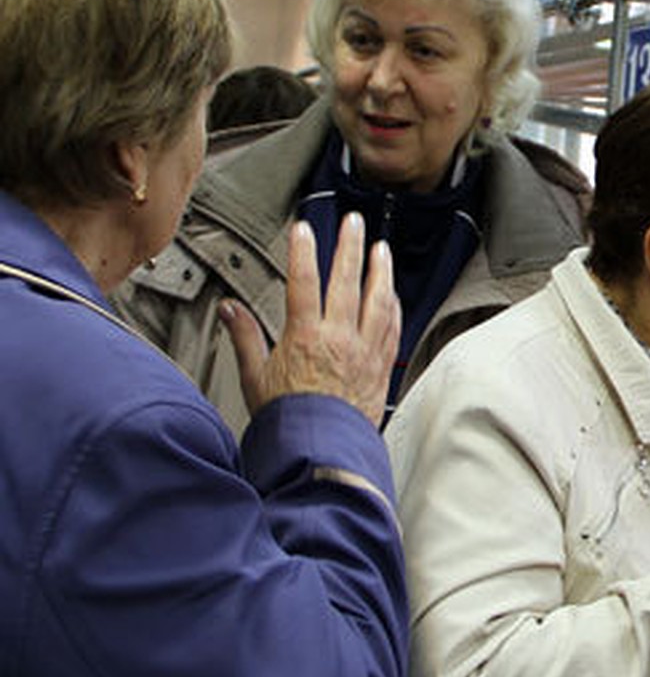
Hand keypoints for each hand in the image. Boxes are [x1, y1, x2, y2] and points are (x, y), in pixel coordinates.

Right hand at [222, 214, 400, 426]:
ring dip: (380, 272)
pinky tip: (393, 296)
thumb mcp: (255, 377)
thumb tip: (229, 310)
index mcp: (305, 338)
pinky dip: (393, 308)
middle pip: (348, 282)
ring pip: (378, 302)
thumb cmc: (288, 421)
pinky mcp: (380, 368)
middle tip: (353, 223)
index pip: (304, 282)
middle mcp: (339, 340)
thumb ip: (244, 337)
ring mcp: (364, 352)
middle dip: (350, 247)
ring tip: (381, 249)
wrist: (319, 453)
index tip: (303, 228)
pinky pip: (392, 330)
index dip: (303, 251)